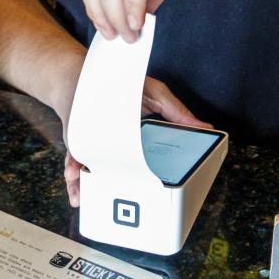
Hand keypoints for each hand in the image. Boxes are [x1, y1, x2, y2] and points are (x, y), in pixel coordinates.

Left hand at [63, 76, 210, 206]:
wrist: (86, 76)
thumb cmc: (124, 84)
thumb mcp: (156, 94)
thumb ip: (177, 112)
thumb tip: (205, 127)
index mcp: (137, 142)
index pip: (147, 164)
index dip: (152, 179)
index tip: (160, 194)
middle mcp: (118, 150)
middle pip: (121, 176)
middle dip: (121, 190)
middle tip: (127, 202)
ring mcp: (97, 151)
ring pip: (96, 177)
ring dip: (92, 188)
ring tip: (89, 197)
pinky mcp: (78, 147)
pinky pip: (75, 166)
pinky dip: (73, 174)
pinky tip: (73, 176)